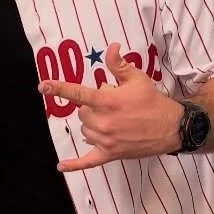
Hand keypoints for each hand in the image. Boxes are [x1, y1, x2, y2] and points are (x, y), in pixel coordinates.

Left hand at [39, 43, 184, 173]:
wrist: (171, 128)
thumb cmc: (153, 101)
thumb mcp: (137, 78)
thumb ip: (119, 64)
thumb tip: (111, 47)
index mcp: (107, 101)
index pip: (78, 93)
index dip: (59, 88)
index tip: (42, 86)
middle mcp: (103, 122)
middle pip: (81, 112)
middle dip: (91, 107)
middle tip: (111, 105)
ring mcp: (105, 140)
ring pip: (84, 130)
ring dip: (92, 124)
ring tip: (112, 120)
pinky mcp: (110, 154)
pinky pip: (88, 162)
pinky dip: (74, 165)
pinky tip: (60, 166)